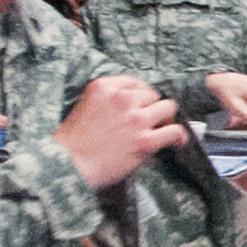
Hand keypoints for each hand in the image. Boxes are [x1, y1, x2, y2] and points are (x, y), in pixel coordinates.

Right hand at [52, 77, 187, 189]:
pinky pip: (174, 131)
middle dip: (151, 107)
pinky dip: (178, 136)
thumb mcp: (85, 106)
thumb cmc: (72, 141)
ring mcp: (135, 118)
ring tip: (163, 129)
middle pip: (152, 95)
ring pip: (168, 108)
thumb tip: (132, 104)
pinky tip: (176, 141)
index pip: (135, 82)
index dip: (140, 96)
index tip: (141, 105)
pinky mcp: (144, 140)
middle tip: (149, 121)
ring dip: (165, 119)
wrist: (68, 164)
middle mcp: (122, 99)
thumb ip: (107, 99)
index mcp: (104, 87)